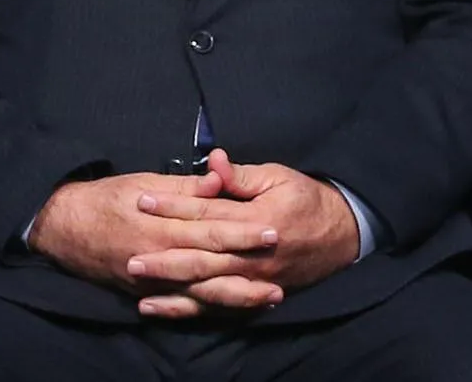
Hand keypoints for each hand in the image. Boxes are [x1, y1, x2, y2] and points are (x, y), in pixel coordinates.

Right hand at [26, 168, 281, 302]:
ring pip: (202, 292)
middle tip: (283, 270)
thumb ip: (185, 186)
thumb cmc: (105, 198)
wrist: (65, 227)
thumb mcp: (144, 181)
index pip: (212, 228)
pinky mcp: (145, 293)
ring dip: (237, 296)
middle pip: (212, 264)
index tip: (273, 230)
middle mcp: (160, 256)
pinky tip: (230, 309)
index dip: (243, 231)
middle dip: (248, 268)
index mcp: (162, 225)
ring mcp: (152, 281)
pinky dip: (207, 308)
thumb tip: (217, 179)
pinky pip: (182, 305)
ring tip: (269, 298)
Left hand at [129, 148, 360, 319]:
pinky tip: (158, 307)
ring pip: (204, 285)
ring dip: (169, 285)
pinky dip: (185, 309)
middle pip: (200, 255)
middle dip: (163, 254)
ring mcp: (251, 280)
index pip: (206, 212)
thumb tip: (213, 163)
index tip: (143, 200)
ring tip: (136, 281)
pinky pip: (215, 306)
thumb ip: (242, 175)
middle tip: (129, 252)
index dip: (174, 206)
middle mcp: (252, 256)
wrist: (342, 237)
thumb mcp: (278, 177)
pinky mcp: (252, 295)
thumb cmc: (307, 199)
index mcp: (256, 220)